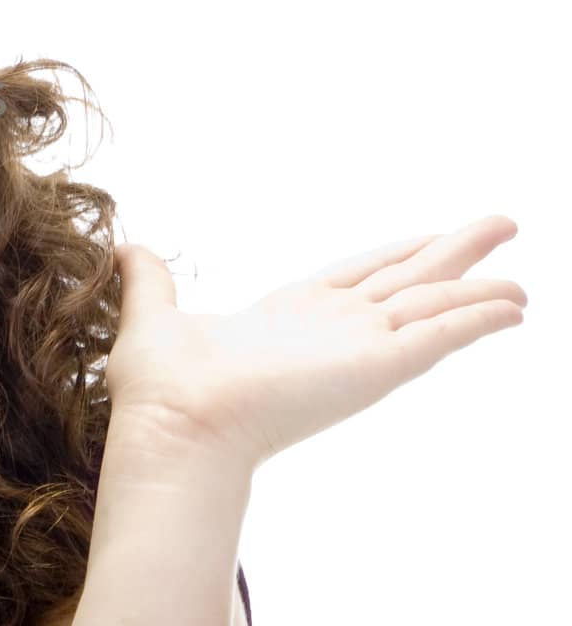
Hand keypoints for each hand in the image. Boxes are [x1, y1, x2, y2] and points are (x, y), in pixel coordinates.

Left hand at [103, 215, 527, 470]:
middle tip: (500, 225)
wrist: (176, 426)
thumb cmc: (161, 388)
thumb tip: (127, 247)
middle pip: (408, 279)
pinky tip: (513, 304)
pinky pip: (442, 332)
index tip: (428, 236)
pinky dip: (479, 317)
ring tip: (522, 276)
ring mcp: (359, 347)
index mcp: (289, 316)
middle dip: (453, 253)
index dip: (395, 254)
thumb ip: (150, 280)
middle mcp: (332, 329)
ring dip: (480, 286)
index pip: (356, 276)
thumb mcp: (154, 316)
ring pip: (434, 303)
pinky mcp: (379, 365)